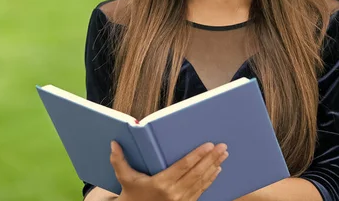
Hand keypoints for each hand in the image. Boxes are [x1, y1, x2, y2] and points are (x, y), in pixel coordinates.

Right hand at [109, 140, 228, 200]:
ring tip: (224, 155)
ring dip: (214, 167)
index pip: (184, 166)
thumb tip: (114, 143)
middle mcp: (174, 193)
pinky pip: (201, 191)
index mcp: (161, 184)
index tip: (209, 145)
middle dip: (211, 159)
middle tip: (223, 147)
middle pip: (197, 173)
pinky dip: (210, 180)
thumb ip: (119, 161)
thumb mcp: (124, 179)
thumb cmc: (132, 196)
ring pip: (201, 182)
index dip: (198, 155)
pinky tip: (217, 171)